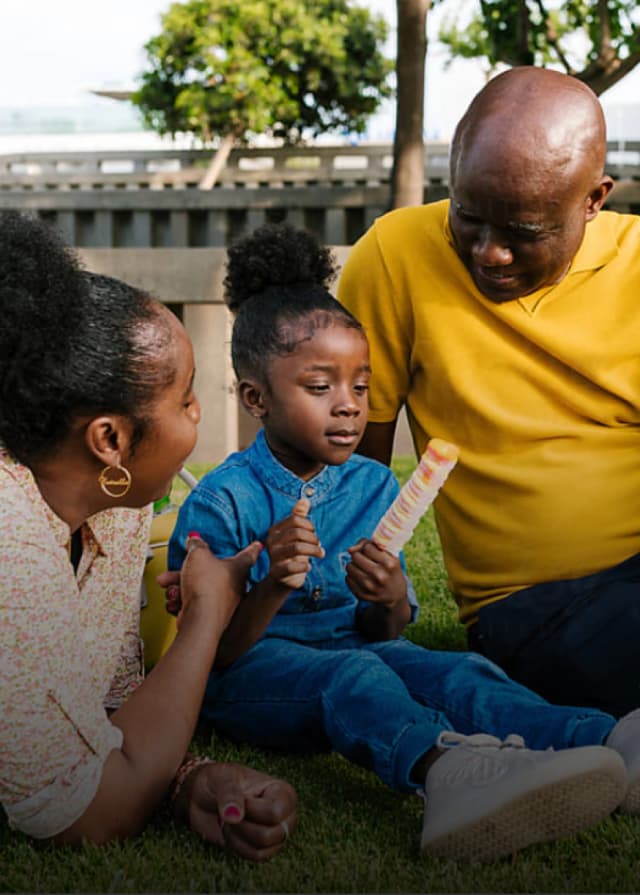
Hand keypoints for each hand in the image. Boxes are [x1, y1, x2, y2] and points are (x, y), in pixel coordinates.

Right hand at [161, 537, 261, 630]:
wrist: (200, 620)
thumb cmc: (206, 588)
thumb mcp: (198, 555)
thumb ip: (196, 545)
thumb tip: (195, 539)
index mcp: (237, 568)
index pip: (249, 554)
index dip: (253, 547)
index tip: (258, 544)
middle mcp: (232, 587)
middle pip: (209, 572)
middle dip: (188, 571)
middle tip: (178, 568)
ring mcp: (221, 603)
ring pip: (197, 588)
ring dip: (179, 586)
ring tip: (171, 588)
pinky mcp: (208, 616)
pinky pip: (192, 604)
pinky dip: (181, 602)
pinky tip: (175, 601)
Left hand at [178, 762, 297, 861]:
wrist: (202, 797)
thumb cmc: (218, 780)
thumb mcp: (222, 778)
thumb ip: (230, 794)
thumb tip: (235, 816)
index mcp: (283, 792)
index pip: (275, 812)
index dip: (251, 810)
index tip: (239, 797)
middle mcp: (285, 814)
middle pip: (268, 835)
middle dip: (242, 826)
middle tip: (232, 811)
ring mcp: (277, 833)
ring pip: (259, 849)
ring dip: (237, 836)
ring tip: (231, 819)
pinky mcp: (265, 848)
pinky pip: (253, 856)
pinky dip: (237, 846)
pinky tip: (232, 831)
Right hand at [266, 498, 323, 589]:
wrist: (282, 578)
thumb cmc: (291, 554)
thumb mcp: (295, 534)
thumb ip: (299, 517)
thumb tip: (305, 500)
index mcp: (275, 530)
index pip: (295, 519)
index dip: (309, 525)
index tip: (315, 533)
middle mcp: (271, 541)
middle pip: (297, 533)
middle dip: (313, 539)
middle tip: (320, 546)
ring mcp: (272, 557)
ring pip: (297, 548)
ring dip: (314, 551)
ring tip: (321, 554)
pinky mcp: (276, 572)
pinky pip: (293, 567)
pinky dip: (305, 566)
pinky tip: (309, 566)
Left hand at [345, 538, 406, 608]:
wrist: (396, 593)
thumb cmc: (390, 569)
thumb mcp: (387, 554)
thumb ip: (368, 544)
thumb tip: (349, 550)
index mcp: (389, 564)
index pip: (367, 547)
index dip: (368, 548)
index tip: (372, 552)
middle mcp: (380, 576)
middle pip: (356, 556)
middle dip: (359, 555)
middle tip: (364, 560)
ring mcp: (370, 587)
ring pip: (349, 566)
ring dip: (353, 565)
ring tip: (361, 568)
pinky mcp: (362, 595)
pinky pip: (347, 578)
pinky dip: (351, 575)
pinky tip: (360, 577)